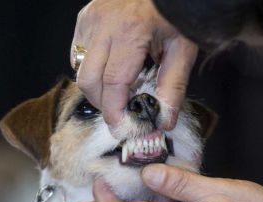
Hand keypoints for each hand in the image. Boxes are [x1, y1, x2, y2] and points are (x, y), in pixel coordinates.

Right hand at [72, 0, 197, 130]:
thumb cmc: (176, 13)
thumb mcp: (183, 49)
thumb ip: (173, 87)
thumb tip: (165, 120)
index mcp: (129, 33)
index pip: (112, 85)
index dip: (114, 112)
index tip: (121, 128)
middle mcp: (103, 26)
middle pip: (88, 81)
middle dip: (102, 103)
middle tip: (121, 112)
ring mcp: (90, 20)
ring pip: (80, 68)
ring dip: (96, 86)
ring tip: (118, 89)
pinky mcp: (85, 18)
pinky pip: (79, 53)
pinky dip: (91, 67)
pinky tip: (110, 66)